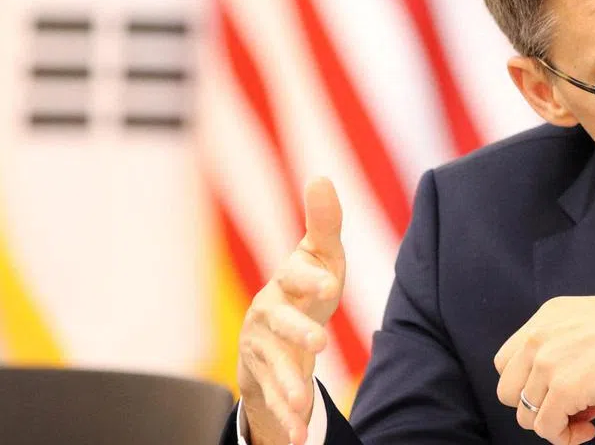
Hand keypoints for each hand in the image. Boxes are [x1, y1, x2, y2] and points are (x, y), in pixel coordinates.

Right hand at [237, 178, 345, 444]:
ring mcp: (264, 349)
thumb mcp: (320, 255)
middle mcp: (269, 313)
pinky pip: (275, 400)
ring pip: (275, 367)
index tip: (330, 284)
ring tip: (303, 404)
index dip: (310, 278)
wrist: (277, 329)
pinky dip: (287, 419)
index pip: (295, 275)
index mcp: (286, 280)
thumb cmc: (305, 285)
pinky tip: (299, 435)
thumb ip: (324, 222)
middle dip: (298, 333)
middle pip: (281, 324)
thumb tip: (320, 176)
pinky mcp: (265, 379)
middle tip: (321, 344)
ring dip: (288, 386)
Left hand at [494, 293, 594, 444]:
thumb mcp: (593, 323)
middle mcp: (540, 336)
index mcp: (548, 316)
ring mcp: (548, 362)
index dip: (532, 383)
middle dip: (537, 405)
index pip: (510, 360)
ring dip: (555, 423)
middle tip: (572, 406)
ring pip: (526, 415)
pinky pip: (547, 429)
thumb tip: (559, 384)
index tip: (562, 388)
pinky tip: (590, 428)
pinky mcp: (564, 389)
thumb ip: (568, 344)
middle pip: (508, 389)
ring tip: (587, 417)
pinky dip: (566, 436)